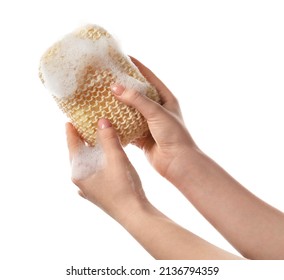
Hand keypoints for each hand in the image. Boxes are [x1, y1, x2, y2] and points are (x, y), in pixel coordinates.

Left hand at [66, 119, 146, 220]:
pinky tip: (104, 161)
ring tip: (95, 141)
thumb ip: (108, 138)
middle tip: (84, 127)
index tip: (68, 121)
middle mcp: (80, 181)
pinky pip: (94, 173)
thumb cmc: (123, 187)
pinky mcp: (99, 193)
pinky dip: (97, 163)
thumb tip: (101, 120)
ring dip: (90, 152)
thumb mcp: (116, 158)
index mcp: (79, 172)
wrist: (134, 214)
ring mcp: (89, 189)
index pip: (72, 146)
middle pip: (78, 156)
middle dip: (81, 141)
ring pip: (87, 165)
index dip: (71, 132)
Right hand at [111, 57, 197, 185]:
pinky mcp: (141, 136)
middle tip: (107, 77)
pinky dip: (118, 124)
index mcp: (165, 98)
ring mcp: (148, 123)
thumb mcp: (157, 112)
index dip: (137, 67)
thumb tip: (116, 87)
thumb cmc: (174, 135)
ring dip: (118, 105)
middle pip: (137, 93)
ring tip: (102, 96)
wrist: (177, 162)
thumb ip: (137, 100)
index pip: (149, 77)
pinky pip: (126, 127)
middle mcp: (156, 109)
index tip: (123, 57)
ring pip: (130, 110)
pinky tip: (106, 119)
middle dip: (123, 86)